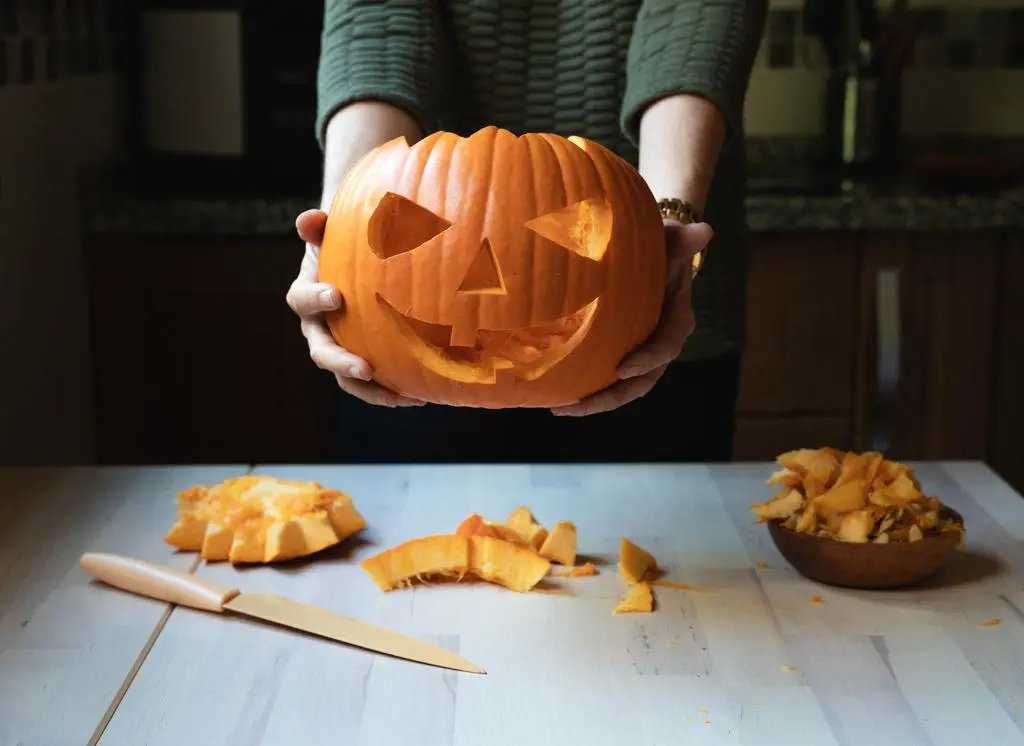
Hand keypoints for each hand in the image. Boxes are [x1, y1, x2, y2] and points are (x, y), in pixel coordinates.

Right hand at [286, 209, 425, 407]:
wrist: (357, 262)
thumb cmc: (346, 242)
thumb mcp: (333, 230)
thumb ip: (319, 226)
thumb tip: (309, 219)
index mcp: (306, 295)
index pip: (301, 300)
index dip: (315, 299)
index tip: (337, 295)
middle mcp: (318, 328)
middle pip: (321, 352)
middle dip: (342, 362)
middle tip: (366, 368)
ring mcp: (340, 348)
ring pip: (347, 378)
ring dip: (371, 391)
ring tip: (400, 398)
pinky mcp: (363, 361)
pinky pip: (373, 383)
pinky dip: (394, 391)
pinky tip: (422, 395)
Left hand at [551, 220, 710, 416]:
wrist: (657, 256)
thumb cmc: (664, 247)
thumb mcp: (673, 241)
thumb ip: (684, 241)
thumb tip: (704, 231)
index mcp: (676, 322)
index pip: (665, 348)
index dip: (647, 361)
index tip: (622, 369)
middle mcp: (661, 345)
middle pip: (641, 382)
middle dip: (611, 397)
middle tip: (580, 405)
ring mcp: (641, 354)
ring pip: (623, 388)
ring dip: (594, 402)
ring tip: (562, 409)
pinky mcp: (622, 355)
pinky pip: (607, 379)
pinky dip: (586, 390)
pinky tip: (556, 397)